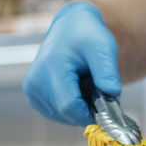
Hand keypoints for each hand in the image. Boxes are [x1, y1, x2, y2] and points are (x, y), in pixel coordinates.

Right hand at [23, 1, 121, 125]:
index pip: (70, 106)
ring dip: (79, 109)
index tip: (108, 110)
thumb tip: (113, 93)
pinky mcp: (33, 96)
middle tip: (99, 92)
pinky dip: (70, 108)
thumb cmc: (88, 36)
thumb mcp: (103, 48)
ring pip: (62, 116)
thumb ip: (107, 72)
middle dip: (87, 110)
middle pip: (67, 114)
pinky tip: (76, 90)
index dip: (91, 114)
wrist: (70, 28)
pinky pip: (56, 113)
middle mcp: (36, 81)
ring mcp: (32, 90)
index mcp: (51, 68)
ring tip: (85, 86)